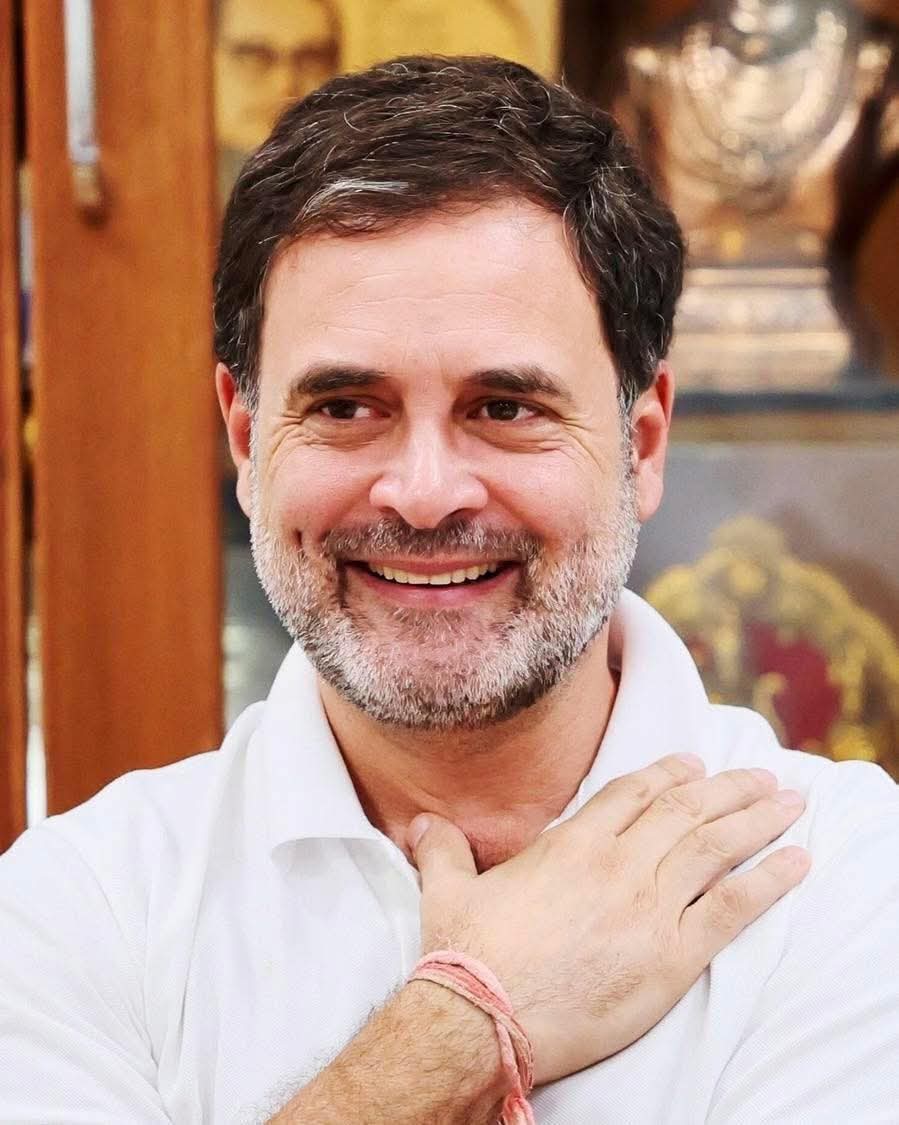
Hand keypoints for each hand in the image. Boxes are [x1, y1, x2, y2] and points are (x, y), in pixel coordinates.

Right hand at [408, 754, 809, 1084]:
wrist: (485, 1019)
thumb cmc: (467, 956)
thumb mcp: (446, 890)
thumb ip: (442, 850)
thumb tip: (421, 825)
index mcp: (571, 843)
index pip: (633, 793)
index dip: (668, 775)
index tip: (694, 766)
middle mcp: (618, 864)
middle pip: (686, 812)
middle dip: (729, 789)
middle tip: (761, 777)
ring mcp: (649, 907)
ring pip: (715, 848)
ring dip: (757, 819)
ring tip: (789, 802)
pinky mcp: (672, 956)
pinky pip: (733, 908)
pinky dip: (769, 881)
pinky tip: (796, 862)